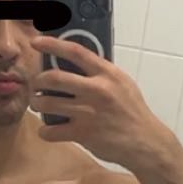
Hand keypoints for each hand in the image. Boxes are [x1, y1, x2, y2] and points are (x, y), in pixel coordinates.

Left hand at [28, 35, 169, 169]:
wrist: (145, 141)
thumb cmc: (133, 111)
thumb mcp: (123, 83)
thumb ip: (101, 73)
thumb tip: (75, 62)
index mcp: (107, 74)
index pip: (76, 52)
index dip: (52, 44)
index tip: (36, 42)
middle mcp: (97, 90)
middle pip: (54, 78)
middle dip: (38, 81)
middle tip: (37, 85)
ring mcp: (88, 112)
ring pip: (47, 104)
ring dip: (37, 104)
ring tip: (39, 104)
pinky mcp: (83, 133)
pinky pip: (51, 130)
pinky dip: (44, 131)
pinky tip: (48, 130)